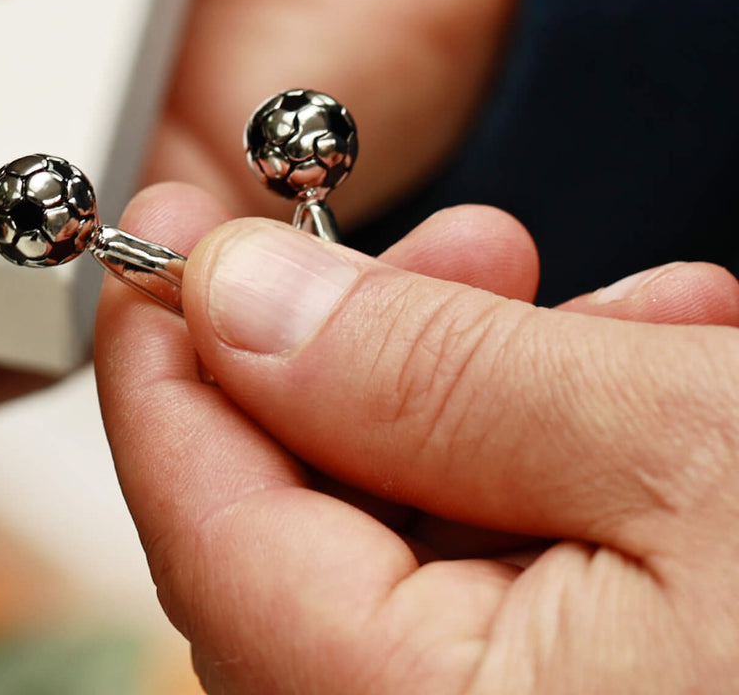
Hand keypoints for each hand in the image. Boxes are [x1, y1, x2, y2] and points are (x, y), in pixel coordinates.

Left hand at [95, 187, 738, 693]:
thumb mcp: (667, 445)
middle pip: (302, 530)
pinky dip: (546, 469)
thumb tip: (233, 293)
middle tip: (419, 238)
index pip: (208, 531)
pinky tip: (633, 368)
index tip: (162, 243)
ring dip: (473, 389)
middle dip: (354, 350)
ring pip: (411, 546)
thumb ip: (426, 372)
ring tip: (550, 286)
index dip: (166, 363)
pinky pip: (506, 590)